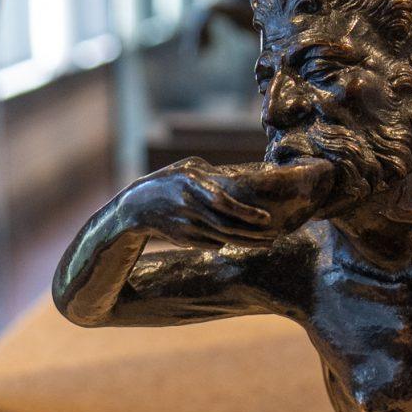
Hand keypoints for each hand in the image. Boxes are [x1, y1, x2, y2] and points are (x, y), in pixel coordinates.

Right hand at [124, 155, 332, 248]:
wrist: (136, 207)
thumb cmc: (169, 181)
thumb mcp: (188, 168)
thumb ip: (213, 174)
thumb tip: (242, 183)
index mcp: (190, 183)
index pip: (222, 201)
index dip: (245, 212)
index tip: (266, 218)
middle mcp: (187, 206)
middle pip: (226, 225)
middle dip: (253, 234)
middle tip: (275, 236)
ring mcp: (184, 226)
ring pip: (222, 238)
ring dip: (247, 242)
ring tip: (267, 242)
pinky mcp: (183, 239)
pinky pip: (212, 243)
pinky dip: (230, 243)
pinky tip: (246, 242)